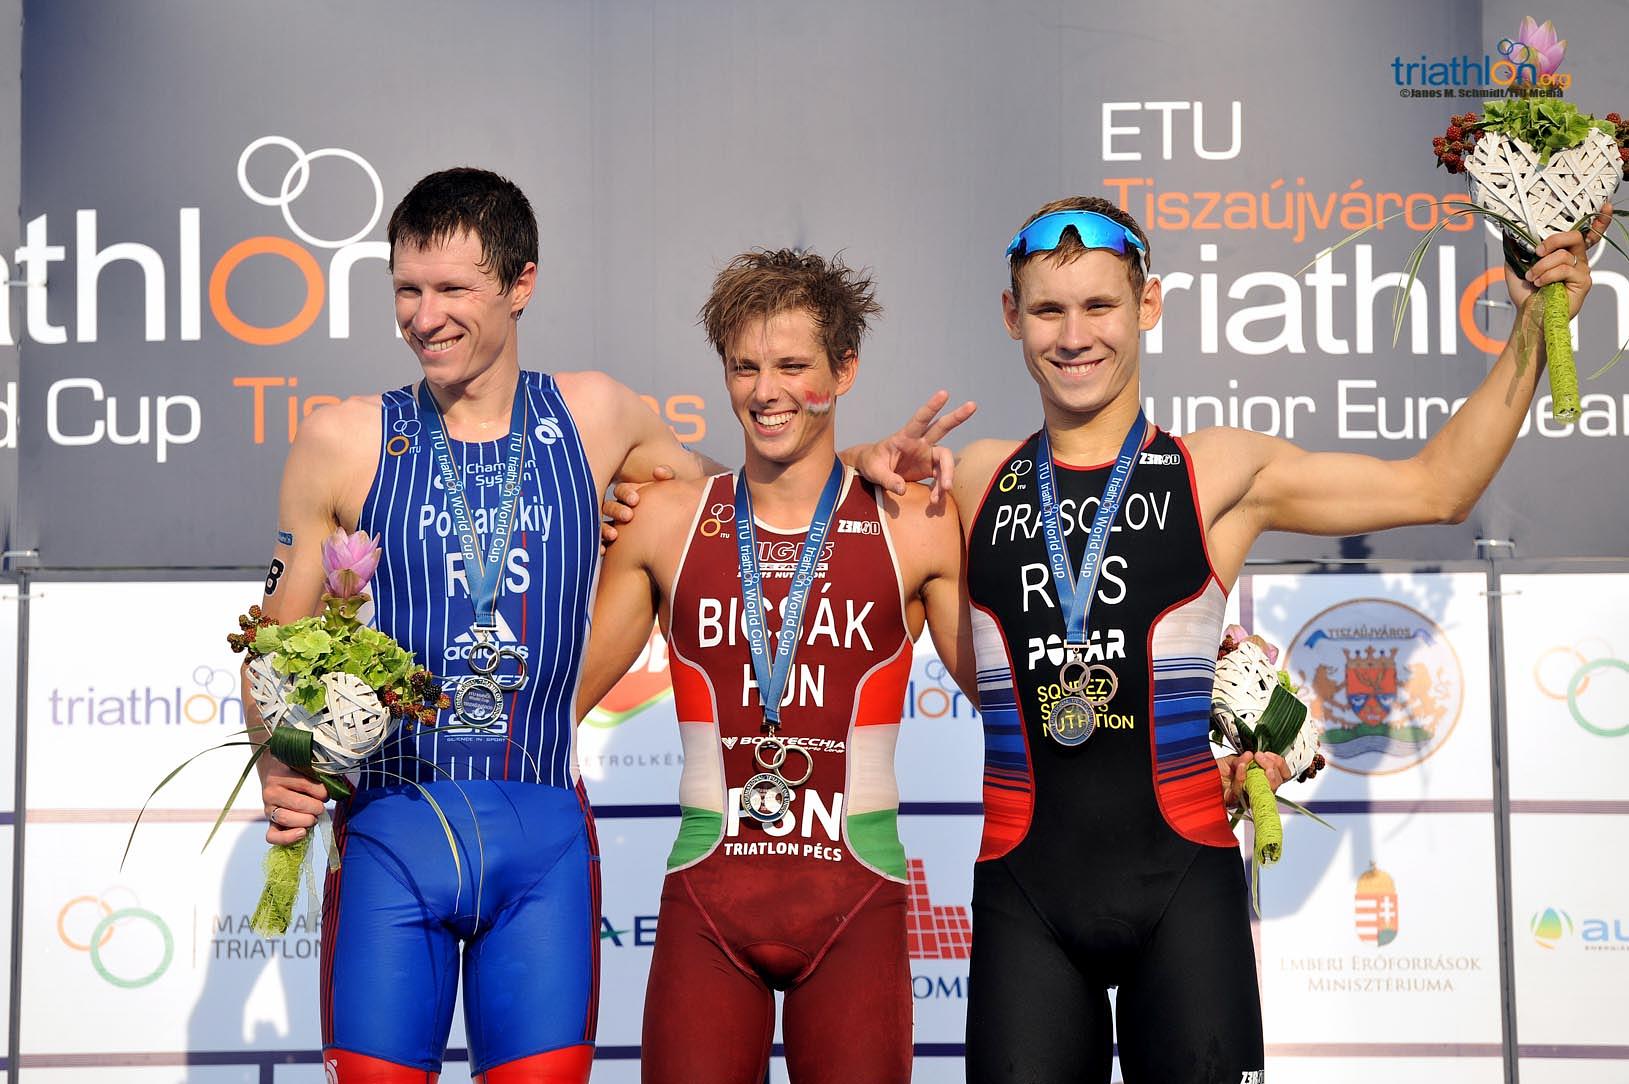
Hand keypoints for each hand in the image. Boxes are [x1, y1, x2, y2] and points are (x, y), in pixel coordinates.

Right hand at [261, 756, 329, 844]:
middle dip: (316, 808)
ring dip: (306, 820)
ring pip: (286, 818)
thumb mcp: (305, 769)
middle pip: (298, 804)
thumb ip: (317, 777)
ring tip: (313, 818)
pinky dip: (288, 838)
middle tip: (320, 807)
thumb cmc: (296, 773)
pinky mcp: (269, 822)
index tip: (326, 792)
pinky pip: (273, 836)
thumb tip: (332, 790)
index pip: (306, 785)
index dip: (322, 792)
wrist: (274, 774)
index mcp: (281, 774)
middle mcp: (271, 792)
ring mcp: (268, 808)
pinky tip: (302, 832)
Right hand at [600, 464, 674, 547]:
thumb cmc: (672, 503)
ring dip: (604, 528)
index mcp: (629, 494)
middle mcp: (618, 508)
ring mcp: (613, 524)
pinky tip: (604, 550)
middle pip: (609, 506)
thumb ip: (668, 476)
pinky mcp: (612, 542)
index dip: (626, 493)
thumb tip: (658, 472)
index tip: (636, 500)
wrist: (677, 525)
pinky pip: (602, 542)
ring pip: (601, 524)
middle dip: (617, 510)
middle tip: (628, 516)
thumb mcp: (672, 489)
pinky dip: (601, 544)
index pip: (621, 490)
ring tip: (614, 535)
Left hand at [855, 390, 975, 502]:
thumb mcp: (874, 471)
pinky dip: (940, 489)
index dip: (932, 407)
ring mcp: (926, 455)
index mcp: (904, 437)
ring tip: (944, 490)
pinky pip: (941, 477)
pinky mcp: (929, 468)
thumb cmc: (872, 464)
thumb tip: (902, 489)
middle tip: (973, 405)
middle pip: (942, 427)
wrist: (874, 470)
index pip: (919, 419)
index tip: (944, 393)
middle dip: (957, 416)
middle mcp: (920, 443)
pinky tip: (935, 500)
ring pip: (946, 458)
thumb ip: (887, 479)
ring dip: (948, 474)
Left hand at [1220, 750, 1289, 808]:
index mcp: (1261, 778)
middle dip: (1272, 766)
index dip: (1280, 765)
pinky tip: (1241, 766)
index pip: (1282, 775)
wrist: (1201, 780)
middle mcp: (1259, 789)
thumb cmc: (1217, 772)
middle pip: (1277, 782)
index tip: (1269, 755)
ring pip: (1266, 789)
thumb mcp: (1233, 760)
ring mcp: (1250, 797)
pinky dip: (1242, 776)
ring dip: (1263, 771)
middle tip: (1261, 757)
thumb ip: (1244, 758)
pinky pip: (1243, 789)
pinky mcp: (1238, 801)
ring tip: (1256, 759)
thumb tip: (1252, 755)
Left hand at [1504, 203, 1611, 315]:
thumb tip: (1509, 231)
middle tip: (1537, 252)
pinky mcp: (1582, 282)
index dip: (1598, 220)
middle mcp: (1576, 259)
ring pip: (1563, 255)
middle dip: (1553, 240)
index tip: (1605, 206)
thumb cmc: (1526, 292)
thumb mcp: (1516, 265)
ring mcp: (1581, 270)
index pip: (1584, 233)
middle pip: (1574, 237)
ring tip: (1532, 277)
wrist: (1528, 314)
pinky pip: (1564, 269)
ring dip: (1541, 266)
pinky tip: (1540, 283)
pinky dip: (1547, 275)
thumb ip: (1517, 248)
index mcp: (1565, 252)